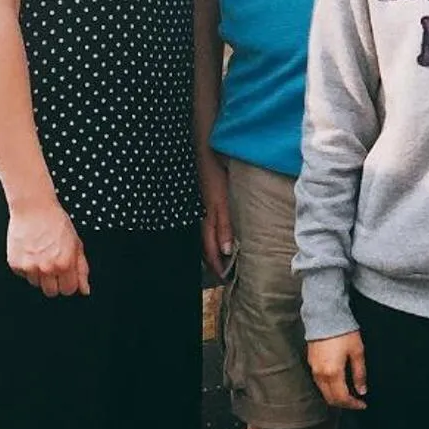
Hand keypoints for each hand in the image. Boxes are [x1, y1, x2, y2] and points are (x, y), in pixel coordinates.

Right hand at [6, 199, 90, 297]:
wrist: (34, 208)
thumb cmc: (56, 222)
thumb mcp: (76, 244)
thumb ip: (81, 269)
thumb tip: (85, 289)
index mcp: (64, 264)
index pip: (68, 290)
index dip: (68, 283)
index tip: (66, 276)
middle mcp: (47, 268)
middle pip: (51, 292)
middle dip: (54, 282)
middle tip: (53, 266)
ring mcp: (29, 267)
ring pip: (36, 284)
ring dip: (39, 274)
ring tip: (41, 255)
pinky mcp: (15, 264)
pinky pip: (23, 275)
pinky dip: (26, 267)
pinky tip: (31, 252)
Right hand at [199, 158, 235, 282]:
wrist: (204, 150)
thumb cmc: (214, 173)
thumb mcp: (221, 201)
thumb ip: (224, 225)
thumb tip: (226, 251)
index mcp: (207, 218)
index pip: (209, 249)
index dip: (216, 264)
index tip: (224, 278)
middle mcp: (202, 215)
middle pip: (205, 245)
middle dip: (212, 261)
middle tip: (222, 275)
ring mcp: (202, 207)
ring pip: (204, 236)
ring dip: (211, 250)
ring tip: (220, 261)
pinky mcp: (204, 200)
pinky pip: (205, 225)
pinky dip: (210, 236)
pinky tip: (216, 237)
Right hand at [308, 331, 368, 409]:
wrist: (325, 316)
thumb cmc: (343, 332)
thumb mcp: (357, 352)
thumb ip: (359, 374)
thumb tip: (361, 391)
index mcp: (333, 373)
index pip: (342, 398)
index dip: (353, 405)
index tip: (362, 405)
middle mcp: (320, 374)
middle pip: (331, 399)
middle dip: (344, 404)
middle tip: (356, 403)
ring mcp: (314, 369)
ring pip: (324, 392)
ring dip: (336, 397)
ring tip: (349, 394)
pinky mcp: (311, 363)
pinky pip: (319, 382)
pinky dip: (329, 388)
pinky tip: (338, 383)